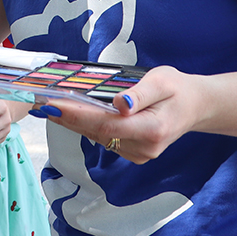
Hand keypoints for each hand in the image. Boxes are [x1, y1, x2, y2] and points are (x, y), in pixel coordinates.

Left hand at [32, 66, 199, 163]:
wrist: (196, 107)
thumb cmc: (178, 89)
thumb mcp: (162, 81)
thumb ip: (139, 93)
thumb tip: (119, 103)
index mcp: (152, 129)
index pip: (106, 124)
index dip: (77, 116)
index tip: (54, 104)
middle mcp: (144, 148)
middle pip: (97, 133)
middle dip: (67, 118)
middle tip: (41, 103)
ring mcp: (138, 154)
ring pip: (98, 137)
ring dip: (74, 122)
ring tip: (50, 105)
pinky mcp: (133, 153)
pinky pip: (105, 139)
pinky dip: (87, 126)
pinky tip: (71, 114)